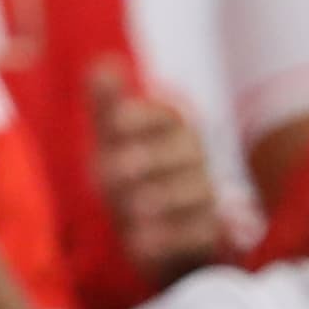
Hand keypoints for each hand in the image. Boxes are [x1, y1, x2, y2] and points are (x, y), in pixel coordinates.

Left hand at [92, 60, 233, 280]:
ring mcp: (205, 195)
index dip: (143, 116)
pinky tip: (139, 242)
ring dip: (162, 201)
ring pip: (197, 193)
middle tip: (112, 173)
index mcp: (174, 127)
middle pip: (186, 152)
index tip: (114, 122)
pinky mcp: (206, 233)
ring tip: (130, 210)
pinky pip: (198, 234)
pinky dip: (170, 239)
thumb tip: (102, 65)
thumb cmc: (126, 174)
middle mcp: (195, 158)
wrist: (146, 234)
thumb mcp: (110, 141)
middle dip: (150, 161)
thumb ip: (106, 106)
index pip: (168, 112)